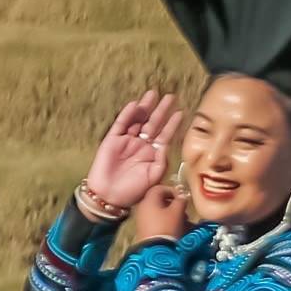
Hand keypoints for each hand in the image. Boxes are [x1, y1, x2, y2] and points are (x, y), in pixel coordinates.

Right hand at [84, 90, 178, 211]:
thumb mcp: (155, 175)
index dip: (172, 123)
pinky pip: (121, 124)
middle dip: (161, 110)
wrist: (109, 196)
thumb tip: (167, 144)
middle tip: (170, 97)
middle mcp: (140, 145)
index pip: (165, 134)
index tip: (180, 112)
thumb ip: (162, 159)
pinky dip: (127, 114)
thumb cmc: (133, 190)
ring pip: (138, 120)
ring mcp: (126, 141)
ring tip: (152, 94)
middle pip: (153, 123)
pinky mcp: (112, 140)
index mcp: (152, 153)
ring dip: (145, 108)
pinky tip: (134, 105)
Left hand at [131, 182, 186, 246]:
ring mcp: (142, 219)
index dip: (172, 190)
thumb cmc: (166, 226)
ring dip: (173, 214)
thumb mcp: (177, 211)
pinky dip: (167, 221)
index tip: (182, 197)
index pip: (159, 188)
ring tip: (184, 221)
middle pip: (160, 200)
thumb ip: (181, 200)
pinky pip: (157, 220)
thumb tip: (183, 195)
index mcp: (148, 200)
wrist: (155, 250)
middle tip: (184, 210)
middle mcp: (143, 208)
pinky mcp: (144, 229)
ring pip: (160, 211)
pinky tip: (177, 228)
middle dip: (174, 204)